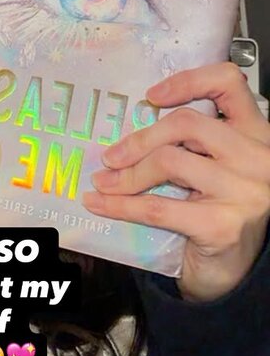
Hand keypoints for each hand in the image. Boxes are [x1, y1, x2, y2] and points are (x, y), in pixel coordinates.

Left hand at [82, 63, 269, 302]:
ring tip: (104, 181)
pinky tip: (101, 203)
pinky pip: (157, 206)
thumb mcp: (217, 167)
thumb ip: (195, 142)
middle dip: (140, 138)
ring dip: (126, 174)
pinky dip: (121, 205)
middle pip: (187, 123)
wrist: (234, 274)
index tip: (151, 96)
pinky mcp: (222, 224)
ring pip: (169, 161)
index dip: (188, 81)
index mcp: (256, 133)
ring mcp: (243, 191)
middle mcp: (257, 157)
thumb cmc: (220, 212)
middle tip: (111, 156)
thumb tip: (131, 127)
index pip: (228, 83)